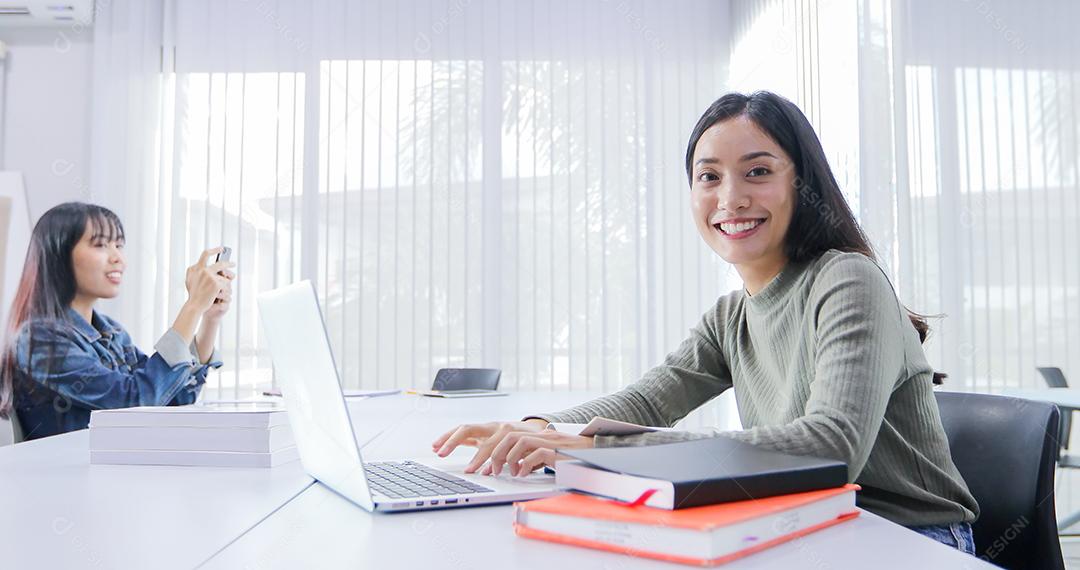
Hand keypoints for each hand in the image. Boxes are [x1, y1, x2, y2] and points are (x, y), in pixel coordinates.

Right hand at [185, 248, 233, 313]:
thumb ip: (196, 271)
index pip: (206, 254)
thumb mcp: (189, 280)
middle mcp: (202, 270)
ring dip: (225, 283)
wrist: (194, 305)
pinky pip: (226, 284)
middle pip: (220, 263)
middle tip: (233, 263)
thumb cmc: (193, 294)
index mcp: (195, 268)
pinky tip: (221, 294)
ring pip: (224, 277)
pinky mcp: (216, 283)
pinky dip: (225, 289)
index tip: (221, 249)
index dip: (215, 250)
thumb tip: (202, 265)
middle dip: (229, 263)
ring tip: (220, 291)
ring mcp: (209, 276)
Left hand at [431, 419, 591, 474]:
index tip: (437, 448)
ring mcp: (531, 435)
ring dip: (498, 460)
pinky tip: (520, 474)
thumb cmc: (549, 452)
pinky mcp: (548, 446)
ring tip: (495, 474)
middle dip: (470, 449)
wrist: (582, 448)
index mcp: (504, 429)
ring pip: (507, 442)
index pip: (472, 428)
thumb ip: (505, 453)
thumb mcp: (522, 451)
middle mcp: (514, 428)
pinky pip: (530, 453)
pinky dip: (523, 464)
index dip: (453, 436)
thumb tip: (488, 465)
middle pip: (483, 431)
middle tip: (466, 470)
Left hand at [482, 429, 593, 475]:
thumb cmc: (576, 458)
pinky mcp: (558, 452)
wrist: (599, 454)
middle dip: (496, 453)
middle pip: (510, 435)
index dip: (496, 451)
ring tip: (510, 473)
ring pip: (519, 441)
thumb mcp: (551, 457)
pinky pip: (537, 454)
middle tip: (493, 470)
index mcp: (539, 436)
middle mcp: (543, 435)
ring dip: (509, 458)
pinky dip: (527, 465)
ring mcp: (551, 442)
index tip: (488, 467)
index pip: (511, 436)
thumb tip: (518, 468)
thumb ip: (535, 458)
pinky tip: (525, 474)